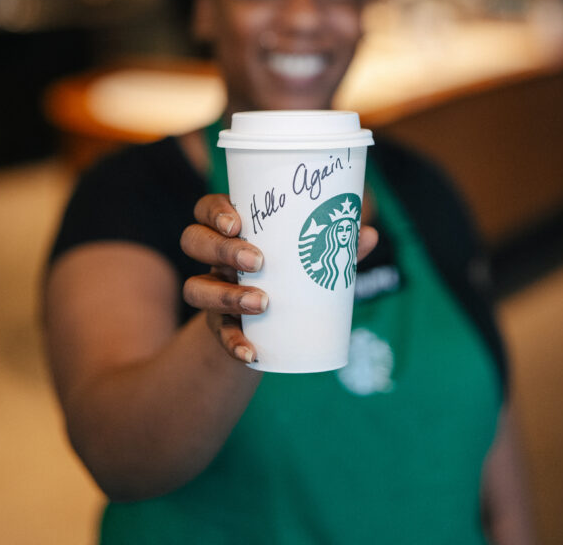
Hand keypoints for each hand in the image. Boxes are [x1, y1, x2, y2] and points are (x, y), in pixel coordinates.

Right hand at [180, 193, 377, 363]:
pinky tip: (251, 352)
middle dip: (222, 249)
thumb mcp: (311, 256)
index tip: (237, 223)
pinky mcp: (218, 325)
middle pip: (194, 241)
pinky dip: (233, 343)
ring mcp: (212, 290)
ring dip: (225, 295)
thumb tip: (368, 234)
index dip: (215, 212)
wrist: (272, 325)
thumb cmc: (292, 272)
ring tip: (261, 303)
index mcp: (232, 228)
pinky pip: (216, 334)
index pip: (206, 209)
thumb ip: (337, 243)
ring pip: (194, 287)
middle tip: (258, 261)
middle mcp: (213, 257)